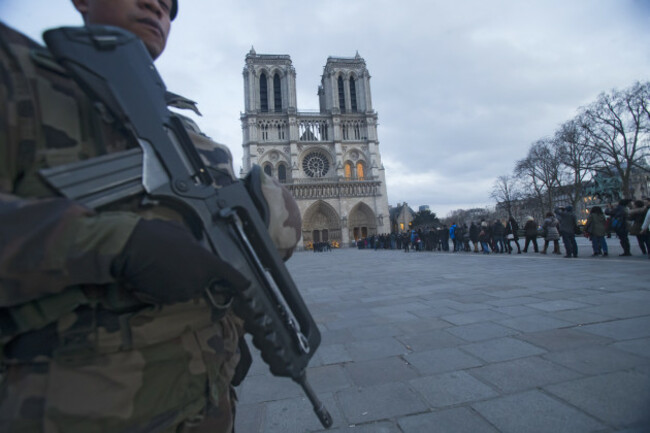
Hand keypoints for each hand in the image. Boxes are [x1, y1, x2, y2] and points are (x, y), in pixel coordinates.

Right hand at [111, 219, 249, 303]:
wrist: (131, 248)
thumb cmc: (156, 235)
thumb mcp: (183, 233)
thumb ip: (196, 246)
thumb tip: (196, 248)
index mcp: (206, 262)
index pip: (230, 275)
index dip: (240, 281)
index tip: (246, 286)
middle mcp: (198, 280)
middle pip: (204, 282)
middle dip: (196, 274)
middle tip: (180, 261)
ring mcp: (183, 292)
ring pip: (188, 289)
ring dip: (180, 281)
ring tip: (164, 265)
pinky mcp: (167, 299)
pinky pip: (172, 295)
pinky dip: (167, 288)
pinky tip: (156, 274)